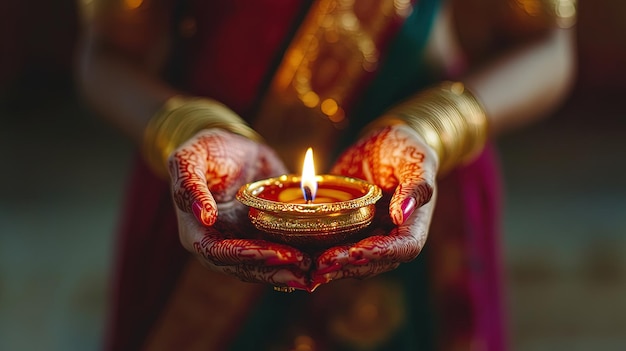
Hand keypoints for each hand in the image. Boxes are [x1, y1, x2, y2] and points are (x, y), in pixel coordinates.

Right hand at [169, 129, 309, 289]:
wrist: (229, 150)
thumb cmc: (204, 151)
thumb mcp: (189, 158)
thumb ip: (190, 185)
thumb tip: (204, 217)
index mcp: (195, 232)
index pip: (219, 252)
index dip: (247, 255)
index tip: (278, 254)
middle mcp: (218, 244)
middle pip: (243, 267)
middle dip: (273, 269)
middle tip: (303, 267)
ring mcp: (240, 245)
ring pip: (261, 267)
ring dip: (285, 272)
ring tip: (312, 273)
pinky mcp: (260, 239)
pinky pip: (276, 255)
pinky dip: (293, 261)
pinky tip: (315, 263)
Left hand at [311, 125, 437, 288]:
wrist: (383, 145)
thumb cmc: (406, 149)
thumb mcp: (416, 159)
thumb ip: (416, 186)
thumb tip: (402, 215)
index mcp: (413, 224)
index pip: (403, 248)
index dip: (380, 254)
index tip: (356, 252)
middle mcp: (390, 237)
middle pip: (374, 262)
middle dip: (348, 265)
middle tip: (323, 264)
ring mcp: (367, 236)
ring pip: (352, 261)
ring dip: (331, 266)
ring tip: (309, 266)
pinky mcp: (347, 230)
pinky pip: (333, 246)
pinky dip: (317, 253)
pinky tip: (297, 253)